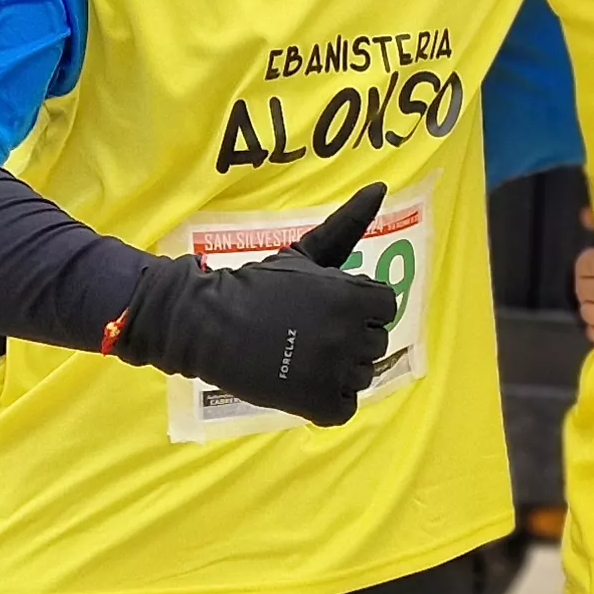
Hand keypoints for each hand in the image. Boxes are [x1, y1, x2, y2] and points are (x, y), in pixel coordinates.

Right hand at [111, 183, 398, 426]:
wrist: (208, 324)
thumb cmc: (259, 285)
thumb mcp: (305, 253)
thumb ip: (348, 224)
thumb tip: (381, 187)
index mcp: (354, 297)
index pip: (385, 306)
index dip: (358, 306)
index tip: (328, 307)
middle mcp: (351, 335)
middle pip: (375, 342)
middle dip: (348, 336)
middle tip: (308, 332)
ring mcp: (336, 373)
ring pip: (361, 375)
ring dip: (338, 369)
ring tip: (302, 355)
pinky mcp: (319, 404)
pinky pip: (344, 407)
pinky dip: (327, 400)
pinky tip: (302, 381)